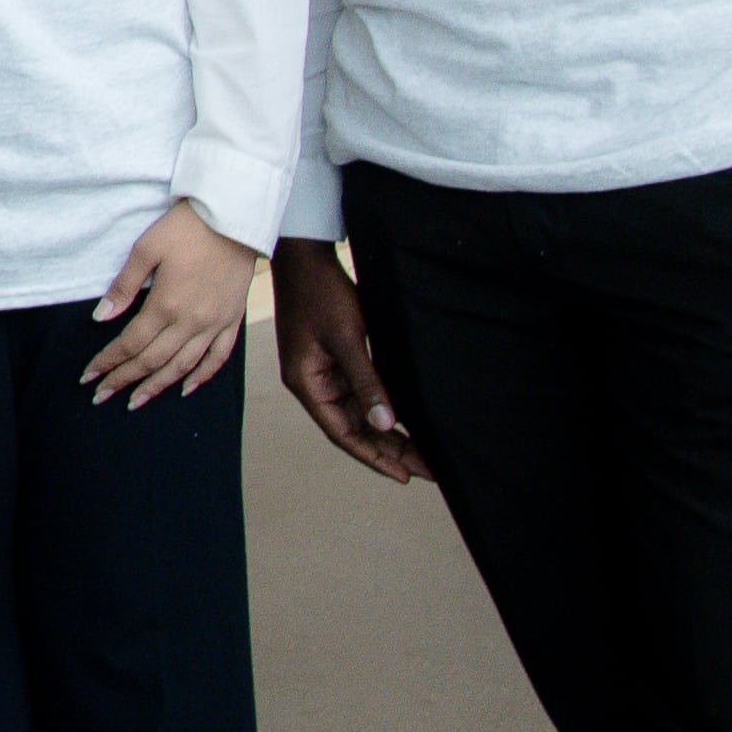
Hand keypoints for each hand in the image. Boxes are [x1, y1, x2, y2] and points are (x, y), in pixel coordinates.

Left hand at [84, 202, 260, 408]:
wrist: (234, 218)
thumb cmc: (185, 229)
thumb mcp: (146, 249)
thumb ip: (124, 286)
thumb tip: (101, 317)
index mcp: (166, 305)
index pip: (130, 344)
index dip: (108, 362)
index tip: (89, 376)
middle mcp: (191, 322)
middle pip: (152, 361)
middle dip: (124, 380)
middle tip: (102, 396)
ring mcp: (215, 324)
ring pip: (183, 367)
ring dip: (157, 386)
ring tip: (136, 401)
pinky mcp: (233, 321)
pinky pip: (218, 358)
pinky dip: (202, 377)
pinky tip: (186, 388)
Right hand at [269, 237, 426, 483]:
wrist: (306, 256)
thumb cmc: (320, 293)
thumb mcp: (347, 338)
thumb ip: (367, 381)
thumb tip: (385, 423)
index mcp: (307, 383)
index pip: (342, 433)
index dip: (373, 457)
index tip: (404, 475)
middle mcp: (314, 383)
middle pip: (352, 427)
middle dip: (387, 449)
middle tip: (425, 469)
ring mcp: (324, 371)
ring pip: (359, 413)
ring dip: (387, 431)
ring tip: (421, 451)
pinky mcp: (336, 357)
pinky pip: (361, 392)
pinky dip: (381, 406)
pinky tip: (403, 418)